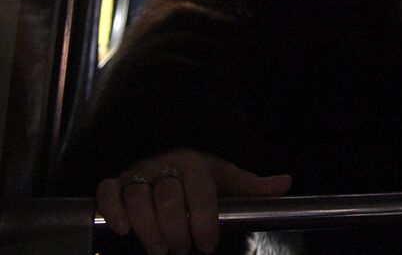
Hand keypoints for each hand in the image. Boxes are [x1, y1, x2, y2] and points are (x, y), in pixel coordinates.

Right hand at [96, 149, 290, 254]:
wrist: (166, 165)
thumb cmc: (198, 179)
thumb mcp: (225, 180)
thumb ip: (251, 187)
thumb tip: (285, 183)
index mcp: (193, 163)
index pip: (200, 192)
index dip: (204, 221)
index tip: (207, 244)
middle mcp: (164, 165)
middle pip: (168, 197)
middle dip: (176, 230)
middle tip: (182, 250)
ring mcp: (138, 174)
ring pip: (138, 198)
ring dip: (148, 229)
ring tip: (159, 250)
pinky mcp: (116, 183)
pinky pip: (107, 192)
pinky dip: (113, 210)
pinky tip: (122, 230)